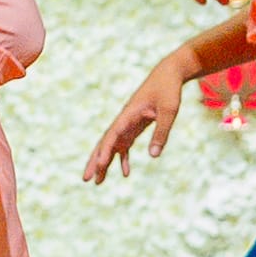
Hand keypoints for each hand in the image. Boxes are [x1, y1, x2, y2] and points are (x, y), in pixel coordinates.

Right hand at [83, 57, 191, 184]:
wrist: (168, 75)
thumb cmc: (168, 90)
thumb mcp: (169, 111)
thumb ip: (162, 132)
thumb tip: (153, 156)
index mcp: (128, 114)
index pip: (113, 135)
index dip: (105, 150)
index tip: (99, 164)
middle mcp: (123, 120)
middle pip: (105, 143)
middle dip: (95, 161)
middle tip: (86, 179)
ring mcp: (127, 124)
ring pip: (111, 146)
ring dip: (104, 163)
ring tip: (98, 182)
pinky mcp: (134, 126)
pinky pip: (124, 145)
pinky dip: (123, 158)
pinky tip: (125, 173)